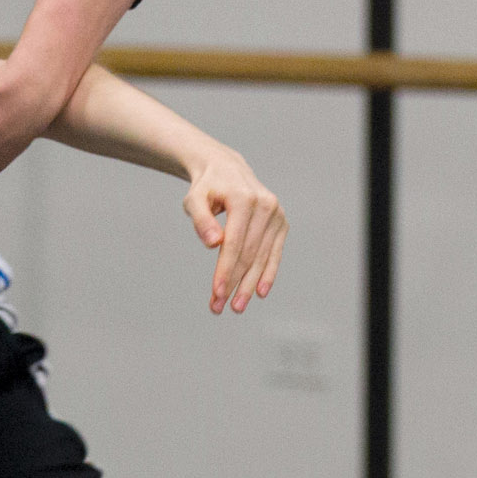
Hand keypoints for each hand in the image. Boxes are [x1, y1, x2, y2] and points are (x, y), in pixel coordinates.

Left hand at [183, 147, 286, 313]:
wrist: (227, 170)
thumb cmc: (207, 188)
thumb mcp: (194, 199)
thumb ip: (201, 219)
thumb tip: (214, 244)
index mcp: (244, 199)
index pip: (235, 243)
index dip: (225, 270)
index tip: (216, 293)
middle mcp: (266, 205)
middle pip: (249, 254)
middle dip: (235, 283)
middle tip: (219, 307)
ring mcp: (276, 215)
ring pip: (262, 257)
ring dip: (249, 285)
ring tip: (236, 307)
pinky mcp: (281, 223)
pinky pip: (275, 253)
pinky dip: (268, 274)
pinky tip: (259, 292)